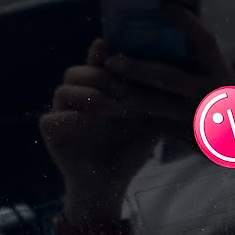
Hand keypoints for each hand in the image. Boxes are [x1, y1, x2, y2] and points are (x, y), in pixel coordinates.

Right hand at [40, 39, 164, 215]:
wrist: (112, 185)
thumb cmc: (131, 150)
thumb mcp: (148, 122)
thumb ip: (155, 98)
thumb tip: (183, 77)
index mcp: (97, 88)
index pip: (96, 62)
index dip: (104, 54)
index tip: (116, 50)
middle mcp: (76, 96)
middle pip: (77, 72)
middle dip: (101, 79)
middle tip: (124, 92)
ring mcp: (60, 113)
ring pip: (62, 90)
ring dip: (88, 97)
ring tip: (112, 108)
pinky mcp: (51, 133)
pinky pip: (51, 119)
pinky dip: (71, 120)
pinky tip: (91, 123)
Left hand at [102, 4, 234, 135]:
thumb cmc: (232, 99)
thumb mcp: (226, 75)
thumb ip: (204, 58)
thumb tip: (175, 25)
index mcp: (220, 74)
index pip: (205, 43)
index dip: (188, 24)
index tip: (167, 7)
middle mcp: (207, 94)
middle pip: (166, 77)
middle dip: (136, 67)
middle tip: (110, 60)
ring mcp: (194, 116)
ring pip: (153, 104)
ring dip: (125, 93)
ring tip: (105, 85)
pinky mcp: (185, 134)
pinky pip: (153, 124)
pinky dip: (132, 115)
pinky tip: (113, 107)